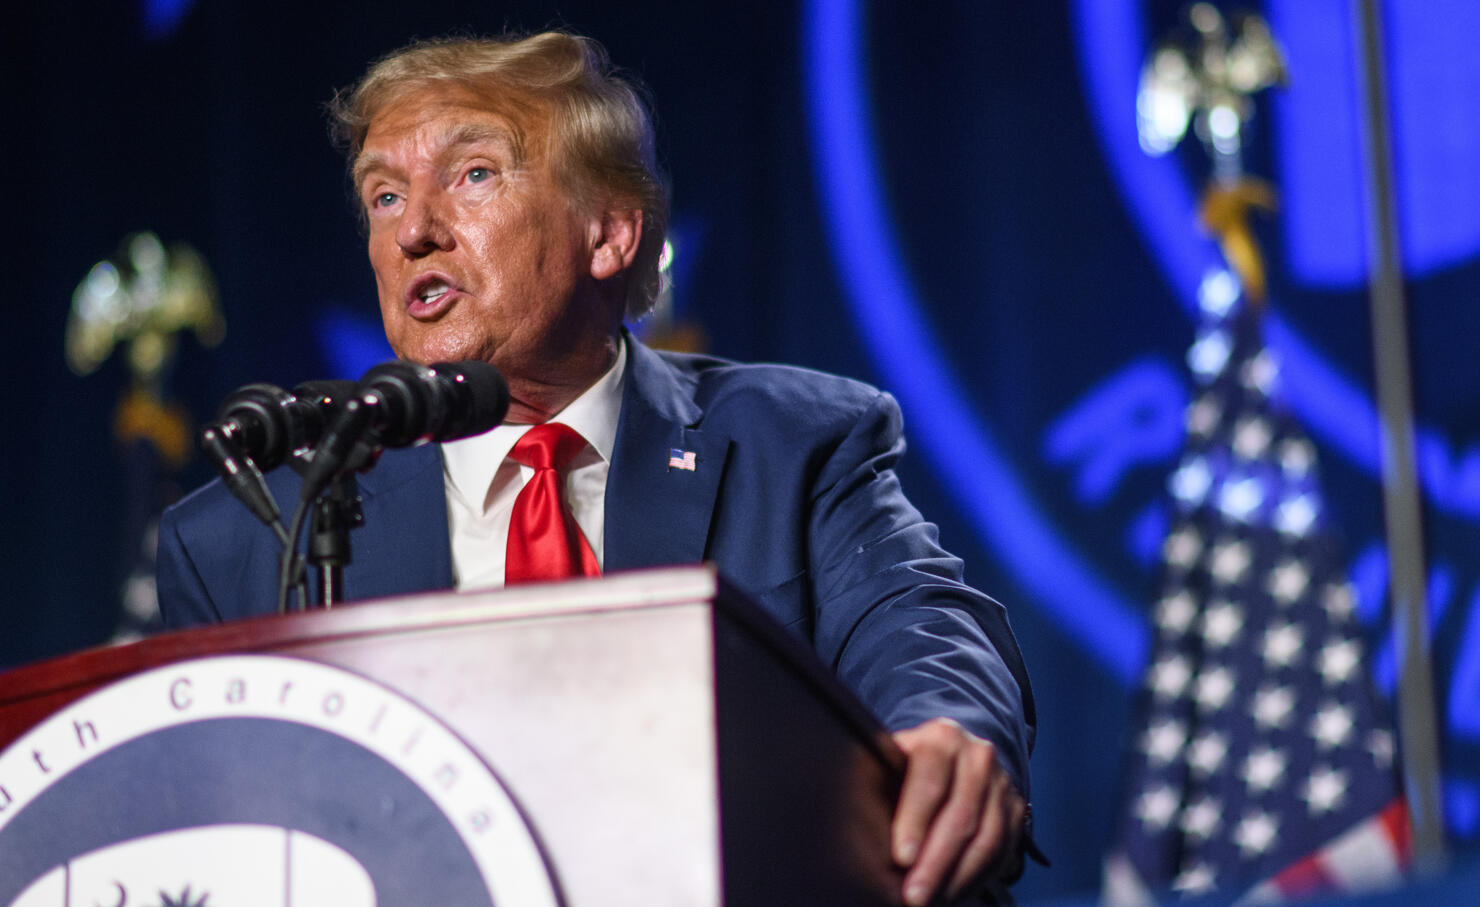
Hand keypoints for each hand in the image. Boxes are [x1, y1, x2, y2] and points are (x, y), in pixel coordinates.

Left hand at [891, 718, 1026, 905]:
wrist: (949, 758)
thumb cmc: (906, 767)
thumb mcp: (890, 762)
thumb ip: (878, 785)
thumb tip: (856, 826)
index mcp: (941, 738)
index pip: (929, 780)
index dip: (914, 821)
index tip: (901, 857)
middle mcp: (977, 756)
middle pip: (960, 815)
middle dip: (935, 862)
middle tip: (913, 896)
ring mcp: (1001, 782)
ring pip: (986, 838)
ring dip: (958, 877)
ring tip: (932, 901)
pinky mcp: (1015, 809)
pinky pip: (1001, 851)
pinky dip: (976, 878)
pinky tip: (953, 894)